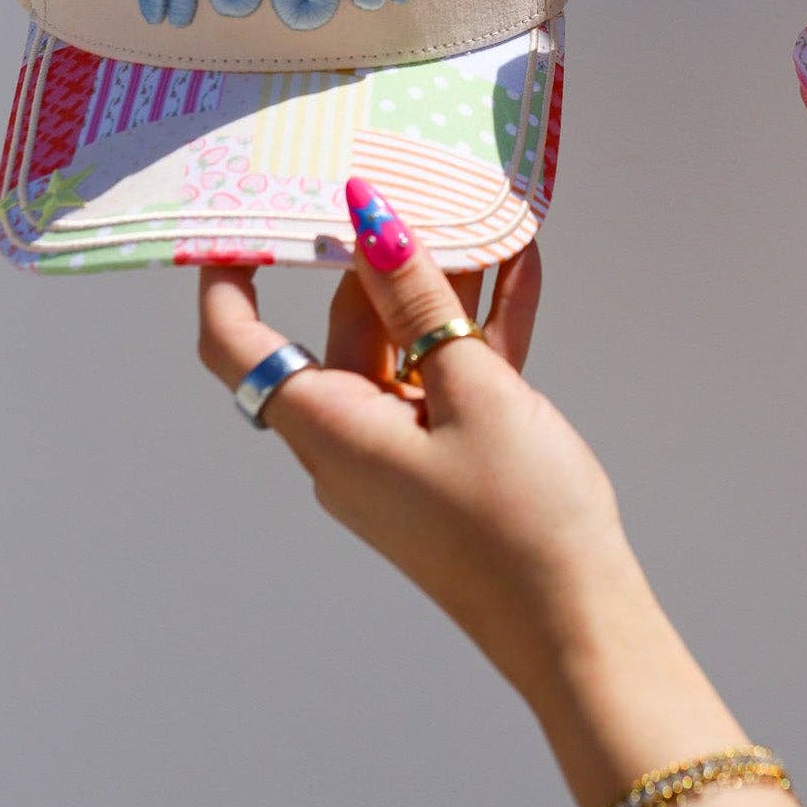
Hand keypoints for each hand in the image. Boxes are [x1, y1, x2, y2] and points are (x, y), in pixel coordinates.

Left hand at [196, 182, 634, 700]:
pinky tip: (518, 271)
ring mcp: (401, 452)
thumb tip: (370, 222)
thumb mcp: (473, 391)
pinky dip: (476, 330)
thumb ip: (419, 301)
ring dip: (444, 287)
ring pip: (407, 349)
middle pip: (343, 331)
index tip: (247, 212)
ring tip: (484, 215)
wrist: (577, 623)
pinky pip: (449, 379)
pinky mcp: (448, 461)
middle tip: (413, 184)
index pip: (239, 343)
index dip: (228, 275)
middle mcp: (349, 441)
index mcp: (328, 429)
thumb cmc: (520, 519)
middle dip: (380, 259)